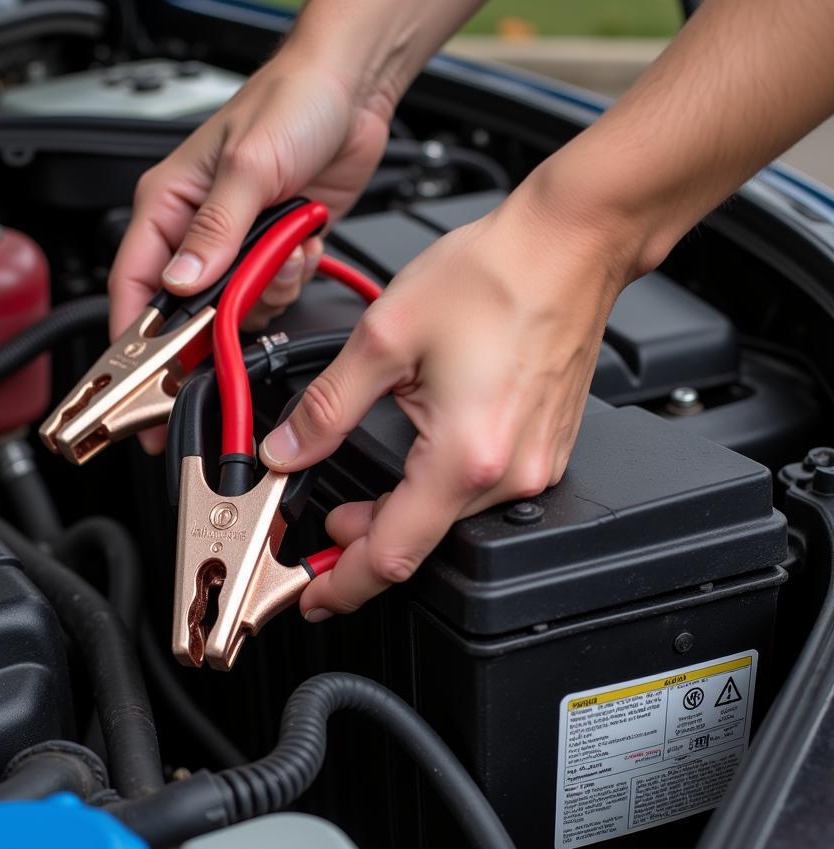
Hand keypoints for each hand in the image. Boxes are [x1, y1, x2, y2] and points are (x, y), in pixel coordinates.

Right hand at [108, 52, 392, 451]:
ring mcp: (237, 244)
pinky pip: (275, 295)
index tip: (139, 388)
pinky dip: (293, 278)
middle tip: (240, 318)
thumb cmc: (290, 101)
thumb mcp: (249, 166)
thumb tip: (184, 284)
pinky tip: (302, 242)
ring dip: (268, 292)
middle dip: (219, 320)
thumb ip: (217, 231)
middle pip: (188, 311)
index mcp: (168, 205)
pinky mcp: (273, 253)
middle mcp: (197, 230)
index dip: (134, 342)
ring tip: (285, 250)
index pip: (134, 287)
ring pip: (237, 309)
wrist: (352, 91)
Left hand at [259, 174, 642, 619]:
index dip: (343, 585)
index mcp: (465, 457)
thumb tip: (286, 450)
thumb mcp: (384, 339)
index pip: (392, 555)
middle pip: (420, 543)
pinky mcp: (544, 450)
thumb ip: (325, 409)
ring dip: (398, 519)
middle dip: (362, 546)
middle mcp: (509, 475)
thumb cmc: (496, 277)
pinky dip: (434, 497)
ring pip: (449, 521)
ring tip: (359, 503)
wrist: (570, 245)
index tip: (313, 598)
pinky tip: (412, 472)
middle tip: (321, 533)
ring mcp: (535, 466)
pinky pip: (478, 494)